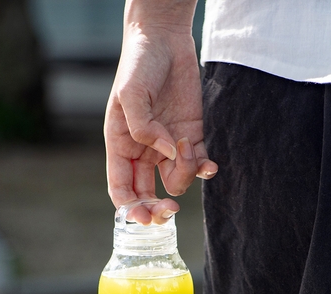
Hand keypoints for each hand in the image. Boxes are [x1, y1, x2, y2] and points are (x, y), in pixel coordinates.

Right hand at [104, 20, 217, 223]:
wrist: (166, 38)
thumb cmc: (139, 63)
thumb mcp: (131, 94)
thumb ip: (143, 128)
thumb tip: (166, 153)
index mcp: (121, 146)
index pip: (121, 189)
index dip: (130, 208)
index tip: (145, 218)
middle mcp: (143, 152)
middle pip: (147, 194)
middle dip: (158, 208)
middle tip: (170, 212)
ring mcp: (168, 147)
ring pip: (175, 182)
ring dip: (184, 174)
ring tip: (187, 146)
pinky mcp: (191, 137)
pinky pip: (198, 164)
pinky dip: (205, 168)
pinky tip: (210, 164)